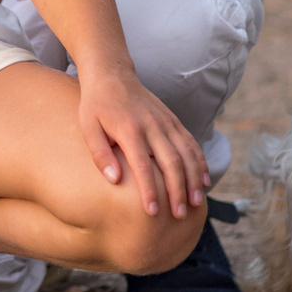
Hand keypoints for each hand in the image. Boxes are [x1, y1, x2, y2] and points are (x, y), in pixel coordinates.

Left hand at [73, 67, 205, 221]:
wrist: (112, 75)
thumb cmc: (96, 106)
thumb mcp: (88, 127)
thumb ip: (100, 154)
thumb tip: (114, 180)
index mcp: (129, 129)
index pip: (143, 166)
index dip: (149, 190)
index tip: (152, 212)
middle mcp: (152, 126)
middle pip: (171, 162)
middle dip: (178, 191)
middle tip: (179, 215)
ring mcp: (166, 122)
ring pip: (187, 154)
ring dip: (194, 180)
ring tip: (196, 204)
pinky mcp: (173, 120)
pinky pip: (191, 143)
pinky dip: (200, 163)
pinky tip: (203, 181)